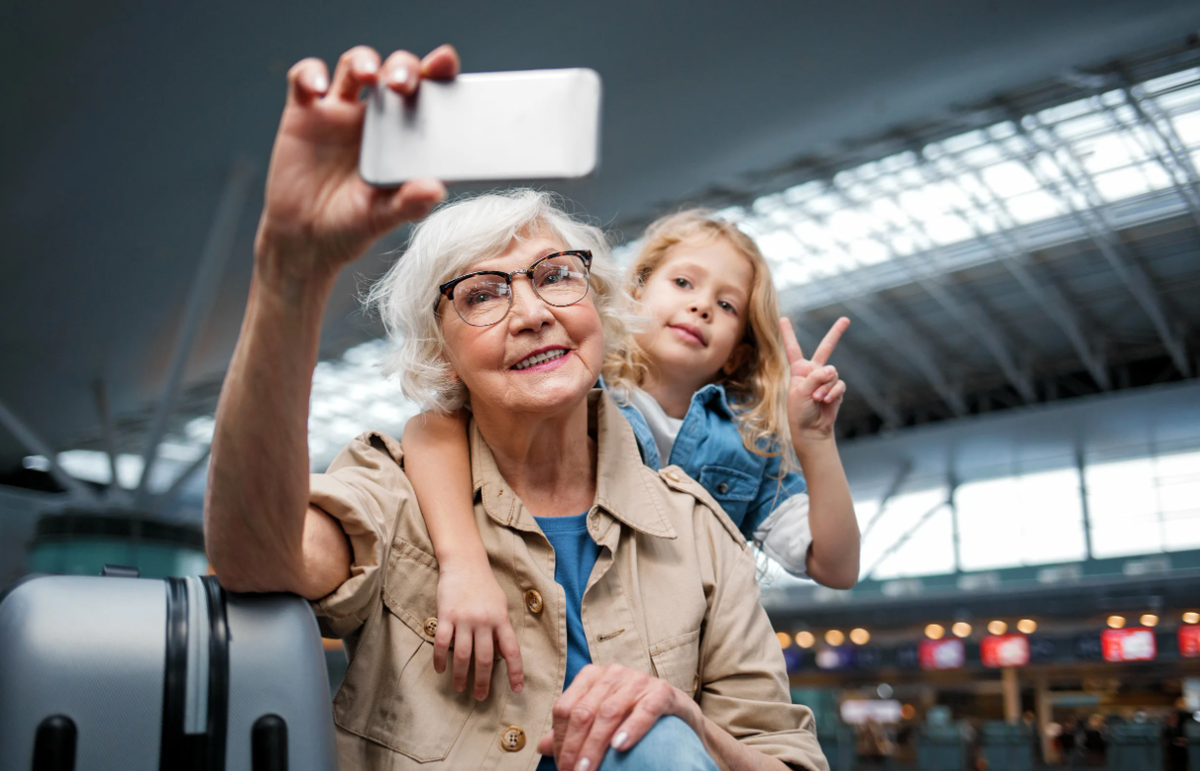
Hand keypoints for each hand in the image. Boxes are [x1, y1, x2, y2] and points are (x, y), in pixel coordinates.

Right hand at [255, 44, 459, 280]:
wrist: (305, 239)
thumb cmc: (352, 225)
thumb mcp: (384, 217)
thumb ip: (410, 203)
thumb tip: (435, 189)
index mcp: (405, 134)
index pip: (427, 92)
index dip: (438, 70)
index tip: (445, 62)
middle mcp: (376, 116)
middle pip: (393, 70)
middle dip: (402, 67)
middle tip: (402, 83)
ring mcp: (339, 111)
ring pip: (354, 66)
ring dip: (362, 61)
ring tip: (368, 76)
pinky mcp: (303, 113)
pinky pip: (304, 79)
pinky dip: (310, 75)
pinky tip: (316, 90)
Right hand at [432, 560, 523, 699]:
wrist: (465, 562)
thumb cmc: (485, 585)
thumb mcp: (500, 604)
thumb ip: (501, 627)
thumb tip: (501, 653)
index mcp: (501, 619)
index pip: (511, 650)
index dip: (515, 671)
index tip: (517, 689)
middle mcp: (484, 621)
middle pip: (485, 659)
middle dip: (483, 682)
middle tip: (481, 697)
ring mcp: (464, 619)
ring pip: (462, 655)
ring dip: (461, 675)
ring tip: (459, 688)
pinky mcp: (446, 616)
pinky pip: (442, 643)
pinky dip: (440, 659)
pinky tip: (440, 670)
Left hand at [536, 664, 700, 770]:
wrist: (679, 716)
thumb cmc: (633, 717)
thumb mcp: (600, 723)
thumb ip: (573, 732)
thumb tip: (542, 747)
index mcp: (592, 677)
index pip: (565, 708)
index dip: (559, 740)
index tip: (562, 767)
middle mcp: (613, 673)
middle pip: (584, 712)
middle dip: (574, 747)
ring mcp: (638, 679)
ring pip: (609, 712)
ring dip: (595, 745)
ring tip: (588, 770)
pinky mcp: (662, 691)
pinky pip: (645, 708)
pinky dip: (632, 728)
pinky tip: (620, 746)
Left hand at [781, 317, 849, 441]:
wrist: (811, 429)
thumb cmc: (800, 411)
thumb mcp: (801, 392)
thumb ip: (815, 377)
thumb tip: (833, 369)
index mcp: (799, 369)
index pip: (793, 348)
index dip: (788, 333)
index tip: (783, 318)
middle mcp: (813, 371)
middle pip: (826, 348)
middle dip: (836, 333)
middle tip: (846, 319)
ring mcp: (826, 379)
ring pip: (832, 374)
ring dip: (825, 388)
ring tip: (817, 399)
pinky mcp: (836, 389)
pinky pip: (839, 385)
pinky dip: (833, 393)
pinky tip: (826, 401)